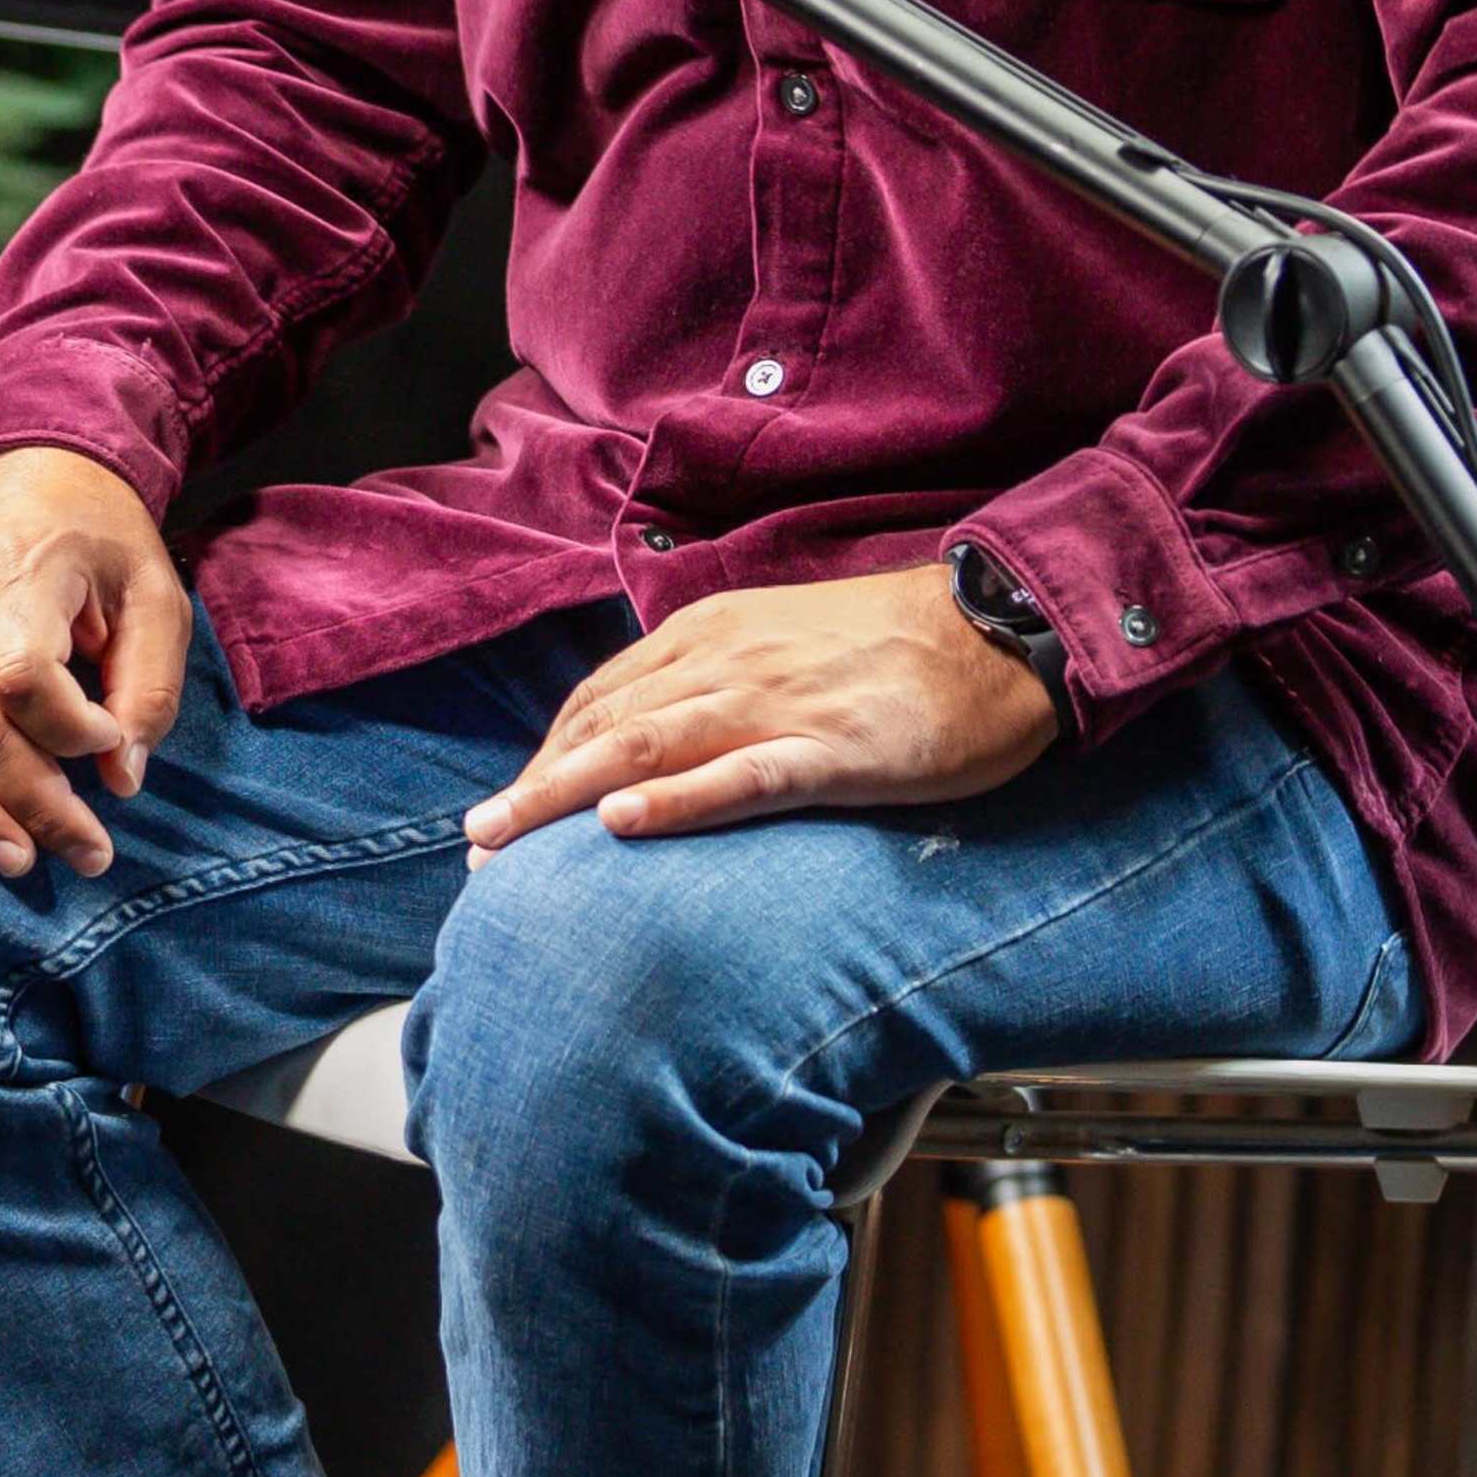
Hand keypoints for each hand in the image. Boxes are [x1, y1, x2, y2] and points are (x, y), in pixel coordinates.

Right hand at [0, 445, 193, 886]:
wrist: (36, 472)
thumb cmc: (103, 545)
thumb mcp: (157, 597)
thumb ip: (148, 688)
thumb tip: (121, 778)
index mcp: (21, 569)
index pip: (23, 674)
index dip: (72, 731)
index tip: (113, 744)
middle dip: (32, 802)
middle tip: (88, 854)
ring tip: (14, 858)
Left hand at [461, 560, 1056, 858]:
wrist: (998, 630)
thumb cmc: (893, 649)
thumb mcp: (782, 645)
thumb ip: (714, 681)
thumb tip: (652, 738)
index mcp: (710, 635)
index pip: (600, 699)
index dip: (543, 757)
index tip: (502, 813)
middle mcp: (726, 661)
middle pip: (603, 726)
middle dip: (531, 787)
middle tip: (478, 846)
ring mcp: (777, 702)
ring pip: (647, 747)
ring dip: (564, 796)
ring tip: (504, 841)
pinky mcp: (833, 747)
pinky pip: (741, 776)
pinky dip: (676, 800)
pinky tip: (623, 826)